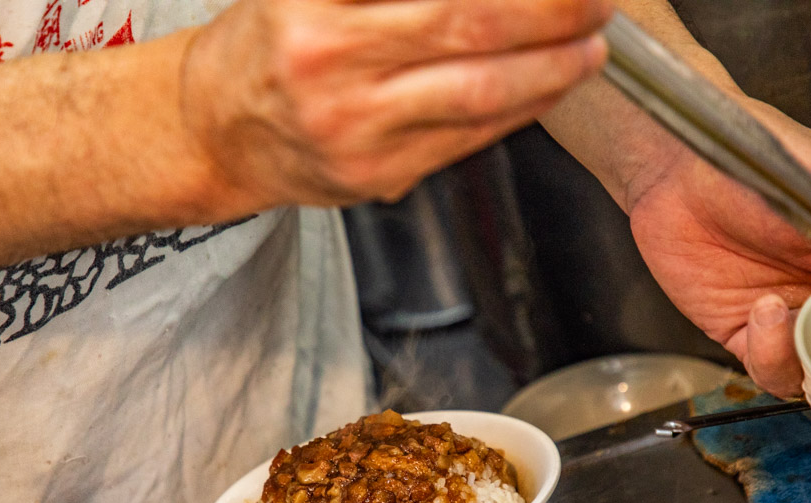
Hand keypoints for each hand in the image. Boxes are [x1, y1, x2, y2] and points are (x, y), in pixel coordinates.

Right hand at [180, 0, 611, 214]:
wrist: (216, 134)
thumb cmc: (268, 45)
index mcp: (314, 10)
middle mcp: (330, 67)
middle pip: (467, 30)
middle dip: (549, 15)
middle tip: (594, 0)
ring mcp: (355, 131)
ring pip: (478, 96)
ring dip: (550, 72)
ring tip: (590, 48)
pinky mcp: (376, 177)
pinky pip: (466, 140)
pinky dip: (518, 111)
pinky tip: (546, 89)